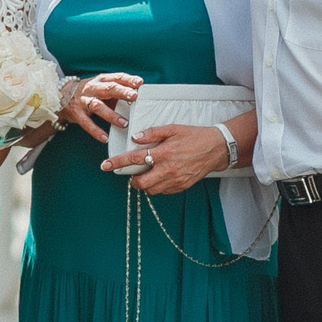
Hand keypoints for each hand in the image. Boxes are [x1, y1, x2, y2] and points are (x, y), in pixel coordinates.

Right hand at [59, 72, 140, 142]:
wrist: (60, 95)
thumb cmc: (88, 92)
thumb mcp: (101, 88)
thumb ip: (117, 93)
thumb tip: (135, 98)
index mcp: (100, 80)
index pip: (116, 78)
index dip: (128, 80)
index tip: (139, 83)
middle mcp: (91, 88)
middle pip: (108, 89)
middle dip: (121, 92)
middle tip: (134, 97)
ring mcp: (83, 100)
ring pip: (98, 106)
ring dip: (111, 114)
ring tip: (124, 123)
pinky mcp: (76, 113)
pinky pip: (86, 123)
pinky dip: (96, 131)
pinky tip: (105, 138)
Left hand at [107, 123, 226, 193]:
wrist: (216, 149)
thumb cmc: (194, 136)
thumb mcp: (173, 129)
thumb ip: (153, 133)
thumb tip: (136, 137)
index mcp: (164, 153)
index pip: (134, 159)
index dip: (117, 163)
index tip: (105, 166)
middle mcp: (168, 169)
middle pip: (141, 183)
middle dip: (133, 181)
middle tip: (134, 175)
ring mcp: (176, 180)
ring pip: (152, 190)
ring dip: (146, 184)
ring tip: (149, 175)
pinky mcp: (182, 186)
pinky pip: (164, 192)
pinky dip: (158, 186)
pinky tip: (161, 177)